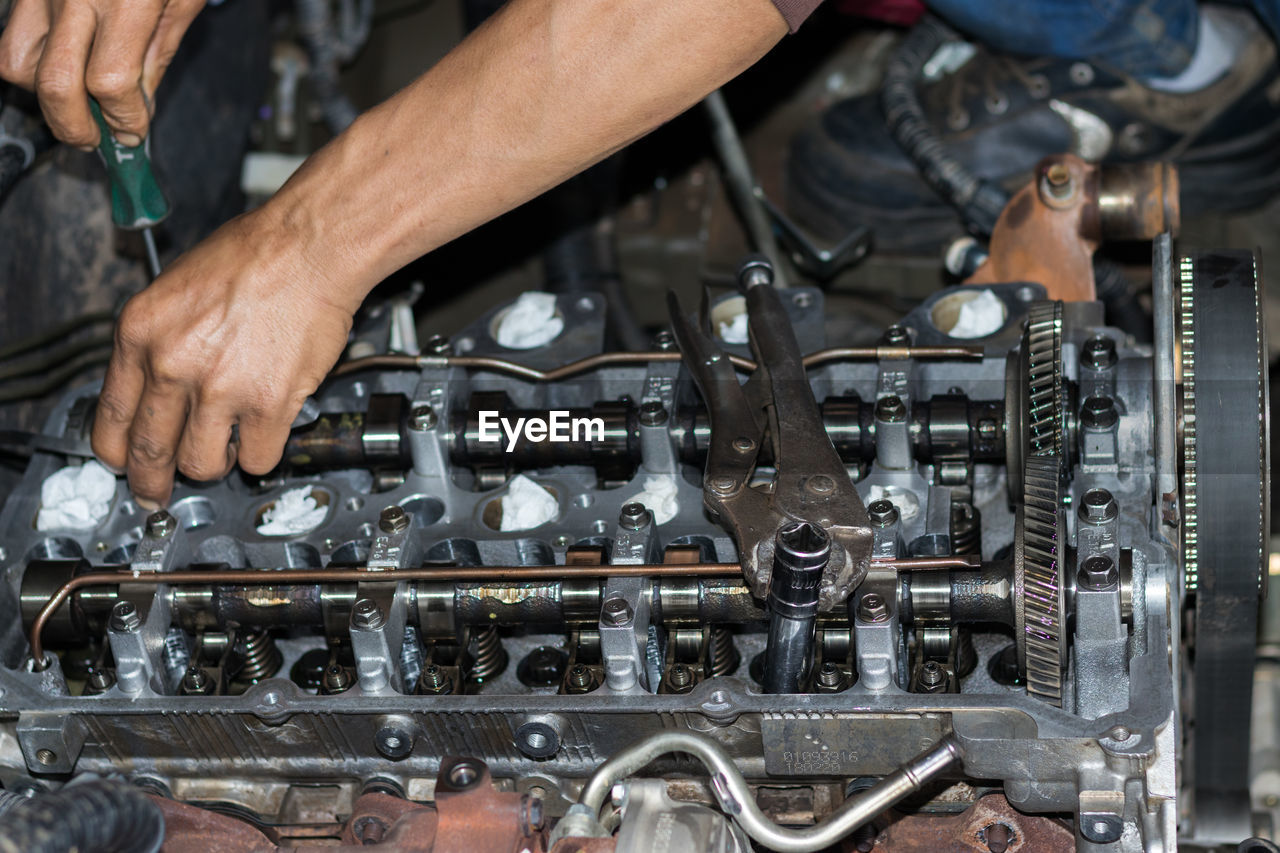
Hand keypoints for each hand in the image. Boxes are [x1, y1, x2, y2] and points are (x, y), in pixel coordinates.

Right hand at [0, 0, 203, 146]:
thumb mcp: (181, 1)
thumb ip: (157, 57)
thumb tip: (139, 108)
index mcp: (125, 1)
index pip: (109, 84)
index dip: (122, 120)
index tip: (133, 134)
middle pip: (55, 83)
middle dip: (76, 126)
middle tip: (97, 139)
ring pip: (16, 62)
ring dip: (44, 94)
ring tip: (77, 101)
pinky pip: (10, 34)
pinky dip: (30, 61)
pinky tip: (61, 64)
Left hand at [91, 208, 356, 507]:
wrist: (310, 248)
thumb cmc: (255, 255)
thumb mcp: (176, 288)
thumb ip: (160, 341)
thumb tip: (158, 388)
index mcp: (141, 333)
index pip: (111, 417)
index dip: (117, 451)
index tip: (126, 463)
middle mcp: (173, 364)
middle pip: (150, 451)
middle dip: (154, 481)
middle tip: (160, 492)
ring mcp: (220, 389)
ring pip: (202, 464)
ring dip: (215, 463)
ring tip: (228, 447)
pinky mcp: (269, 405)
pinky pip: (258, 459)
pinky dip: (262, 454)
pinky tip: (266, 434)